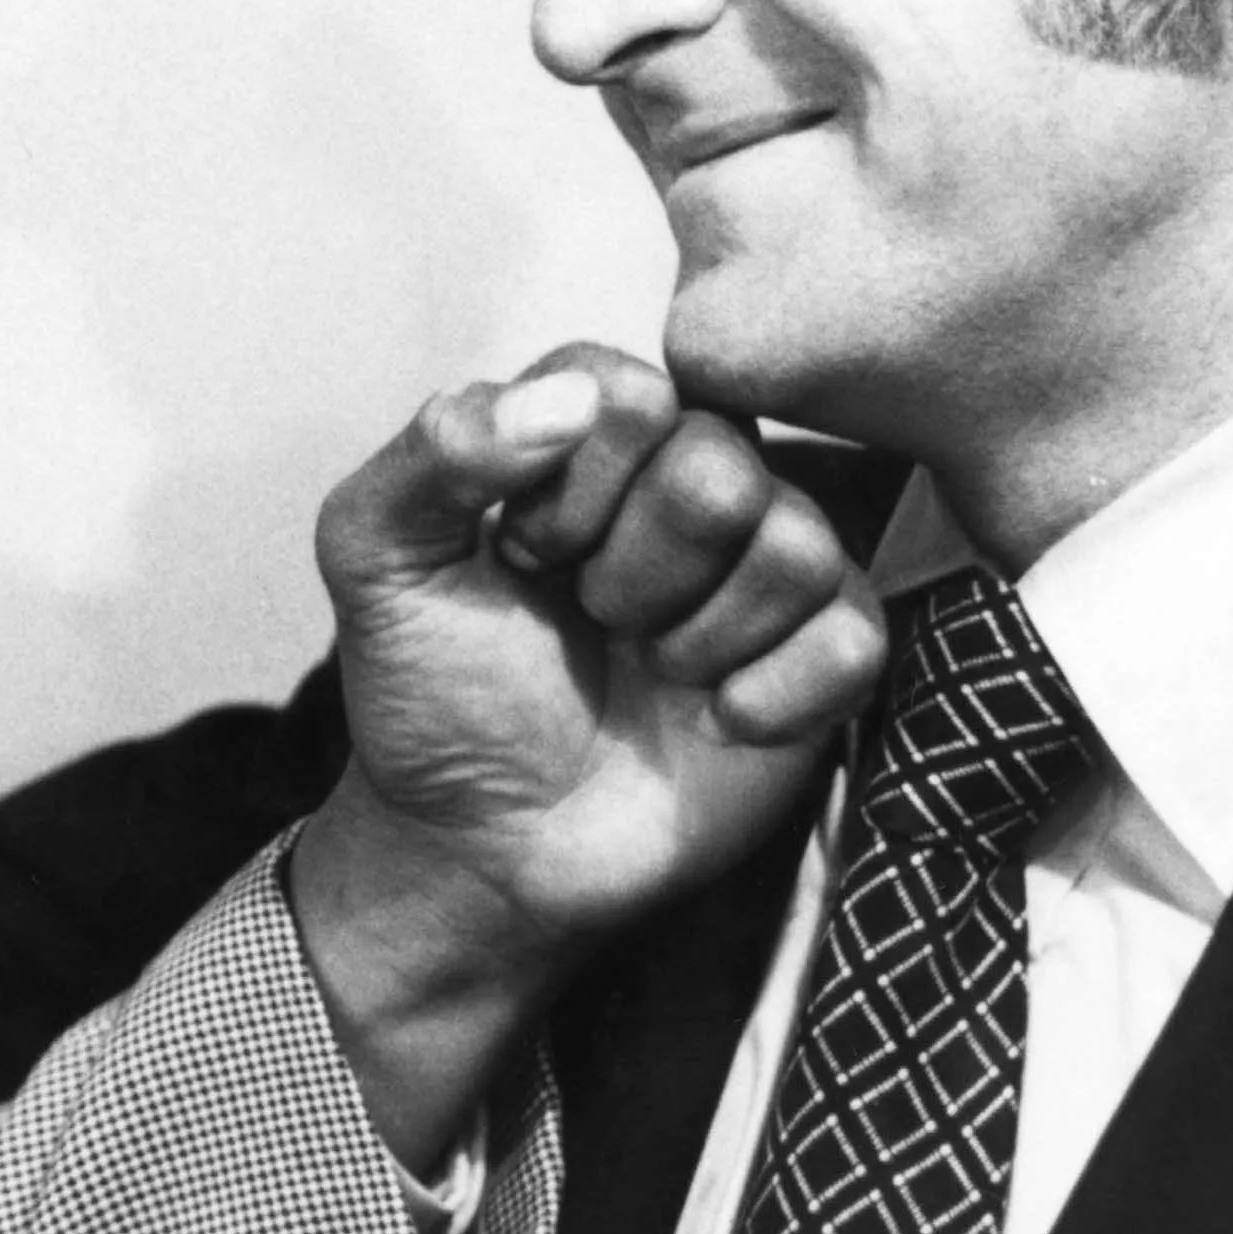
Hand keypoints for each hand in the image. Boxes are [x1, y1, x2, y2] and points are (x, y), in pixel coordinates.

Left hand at [289, 345, 881, 1157]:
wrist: (485, 842)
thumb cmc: (431, 689)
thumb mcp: (377, 560)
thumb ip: (434, 453)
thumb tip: (564, 398)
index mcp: (593, 434)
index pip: (630, 391)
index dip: (573, 485)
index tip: (523, 552)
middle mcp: (694, 478)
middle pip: (722, 467)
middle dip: (633, 571)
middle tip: (590, 619)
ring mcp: (767, 567)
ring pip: (799, 546)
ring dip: (699, 637)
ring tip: (648, 667)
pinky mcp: (824, 656)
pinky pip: (855, 638)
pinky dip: (775, 696)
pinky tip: (715, 721)